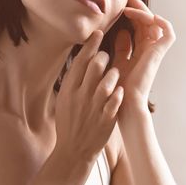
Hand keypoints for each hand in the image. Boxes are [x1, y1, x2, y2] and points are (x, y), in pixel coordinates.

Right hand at [54, 30, 123, 162]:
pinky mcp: (105, 120)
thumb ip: (73, 80)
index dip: (91, 45)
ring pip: (107, 82)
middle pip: (94, 67)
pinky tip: (120, 90)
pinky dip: (118, 94)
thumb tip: (81, 58)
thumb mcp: (64, 99)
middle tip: (106, 56)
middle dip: (103, 57)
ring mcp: (93, 108)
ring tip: (115, 73)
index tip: (98, 32)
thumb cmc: (70, 122)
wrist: (73, 151)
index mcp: (69, 90)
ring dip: (113, 74)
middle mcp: (80, 96)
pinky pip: (114, 102)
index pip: (80, 61)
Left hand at [111, 0, 175, 119]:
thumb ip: (120, 49)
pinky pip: (168, 34)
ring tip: (129, 6)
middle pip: (148, 22)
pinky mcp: (157, 54)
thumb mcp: (116, 63)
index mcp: (139, 52)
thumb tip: (121, 32)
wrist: (123, 105)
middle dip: (138, 8)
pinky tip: (148, 16)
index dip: (131, 14)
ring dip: (144, 12)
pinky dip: (163, 22)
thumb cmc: (117, 90)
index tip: (119, 4)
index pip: (138, 27)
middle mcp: (149, 51)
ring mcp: (154, 52)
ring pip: (156, 24)